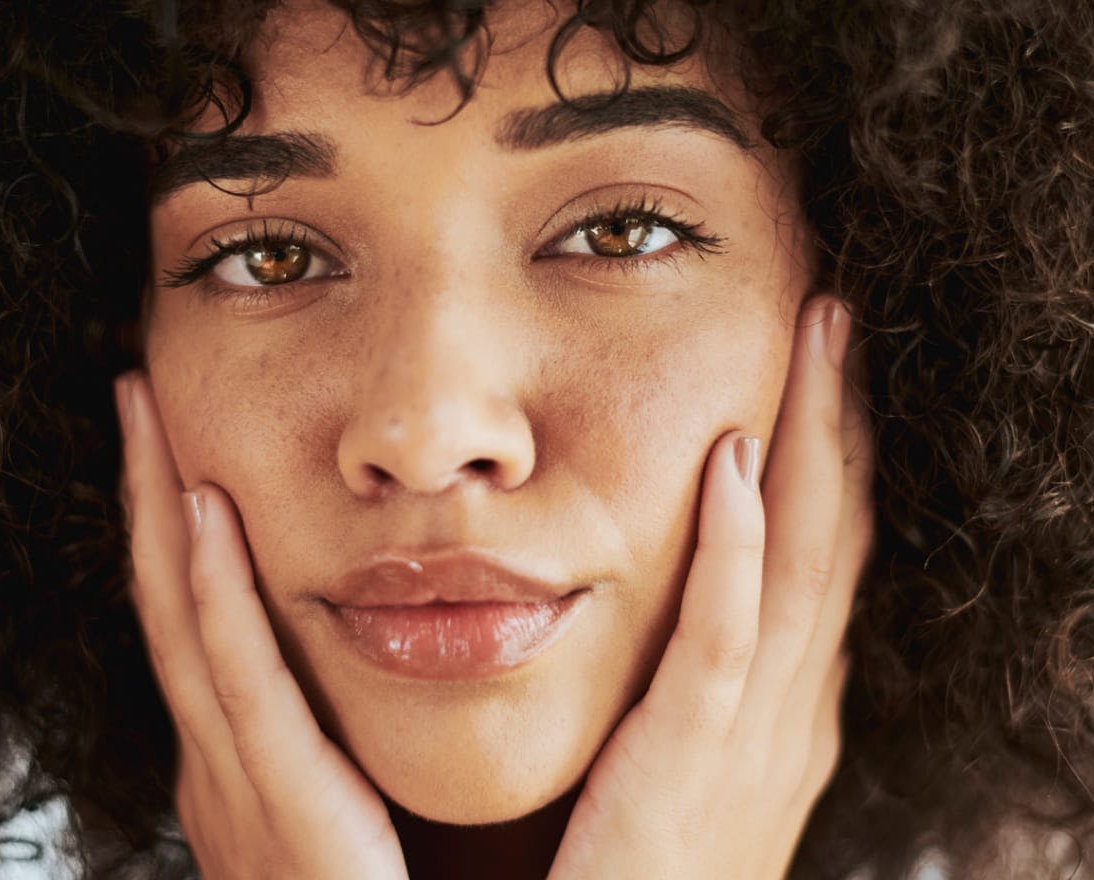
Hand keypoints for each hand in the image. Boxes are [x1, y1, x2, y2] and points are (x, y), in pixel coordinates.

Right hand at [116, 374, 407, 879]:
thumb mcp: (357, 815)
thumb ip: (344, 744)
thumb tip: (378, 658)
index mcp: (247, 771)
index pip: (199, 623)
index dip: (176, 525)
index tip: (176, 433)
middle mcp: (224, 774)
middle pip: (169, 604)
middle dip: (145, 493)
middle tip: (136, 389)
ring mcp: (239, 798)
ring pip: (184, 627)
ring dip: (157, 513)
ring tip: (145, 412)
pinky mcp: (284, 822)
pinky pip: (240, 690)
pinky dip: (210, 598)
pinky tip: (200, 514)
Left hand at [548, 296, 873, 879]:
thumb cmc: (624, 870)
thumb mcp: (673, 759)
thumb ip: (682, 679)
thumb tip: (666, 589)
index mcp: (779, 707)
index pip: (817, 552)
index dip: (827, 448)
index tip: (816, 356)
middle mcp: (788, 713)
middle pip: (831, 536)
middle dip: (838, 419)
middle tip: (835, 310)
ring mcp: (751, 741)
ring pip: (801, 566)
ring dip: (812, 446)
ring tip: (817, 339)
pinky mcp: (691, 770)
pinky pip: (724, 645)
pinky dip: (740, 552)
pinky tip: (739, 468)